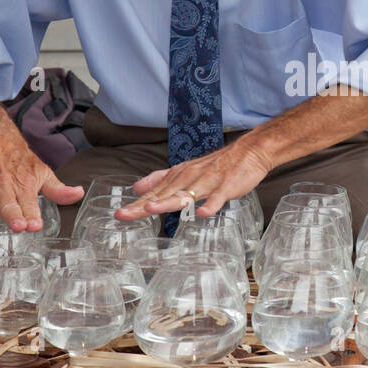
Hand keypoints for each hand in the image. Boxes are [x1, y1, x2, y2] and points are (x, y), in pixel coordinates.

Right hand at [0, 117, 83, 232]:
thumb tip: (79, 194)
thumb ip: (58, 189)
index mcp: (24, 187)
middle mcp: (4, 186)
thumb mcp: (43, 173)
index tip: (34, 225)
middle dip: (12, 214)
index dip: (32, 215)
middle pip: (7, 203)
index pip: (30, 204)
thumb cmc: (21, 162)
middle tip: (16, 225)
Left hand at [117, 138, 273, 221]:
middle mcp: (189, 178)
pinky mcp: (226, 187)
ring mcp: (208, 182)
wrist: (248, 152)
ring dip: (169, 201)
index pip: (154, 193)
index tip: (119, 214)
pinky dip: (210, 206)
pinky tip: (202, 214)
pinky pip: (217, 198)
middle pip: (164, 195)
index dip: (136, 204)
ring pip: (186, 194)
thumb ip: (161, 179)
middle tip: (124, 215)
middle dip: (144, 205)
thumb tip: (137, 188)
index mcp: (179, 176)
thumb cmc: (216, 165)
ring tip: (152, 209)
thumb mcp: (185, 170)